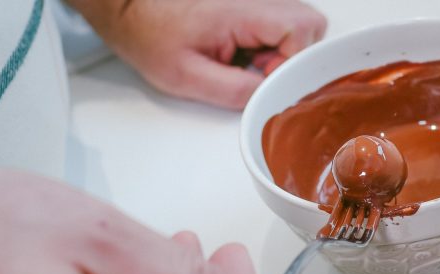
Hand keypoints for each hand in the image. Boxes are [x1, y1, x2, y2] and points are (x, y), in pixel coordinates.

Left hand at [69, 0, 326, 108]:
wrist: (129, 8)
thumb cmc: (151, 34)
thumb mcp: (186, 77)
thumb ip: (234, 91)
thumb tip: (269, 99)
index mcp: (241, 11)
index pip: (301, 29)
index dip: (291, 61)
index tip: (264, 76)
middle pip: (309, 24)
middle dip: (294, 55)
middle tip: (259, 69)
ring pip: (299, 24)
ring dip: (282, 50)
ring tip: (248, 61)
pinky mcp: (252, 4)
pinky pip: (281, 24)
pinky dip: (271, 43)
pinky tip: (244, 52)